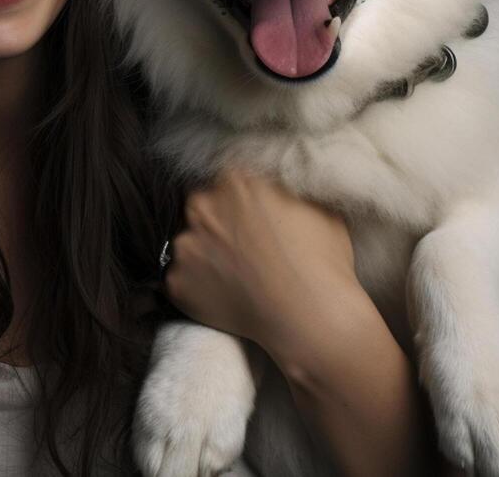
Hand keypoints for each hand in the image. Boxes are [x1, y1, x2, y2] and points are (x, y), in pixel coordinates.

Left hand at [164, 169, 440, 476]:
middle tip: (244, 250)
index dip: (242, 203)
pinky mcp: (176, 281)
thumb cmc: (322, 261)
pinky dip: (198, 287)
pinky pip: (182, 279)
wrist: (309, 318)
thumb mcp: (319, 208)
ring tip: (236, 278)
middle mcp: (202, 206)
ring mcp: (186, 245)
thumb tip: (283, 188)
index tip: (254, 221)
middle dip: (219, 224)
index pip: (229, 182)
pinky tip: (226, 297)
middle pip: (203, 208)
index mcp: (235, 180)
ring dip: (205, 255)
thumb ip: (289, 191)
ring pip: (190, 243)